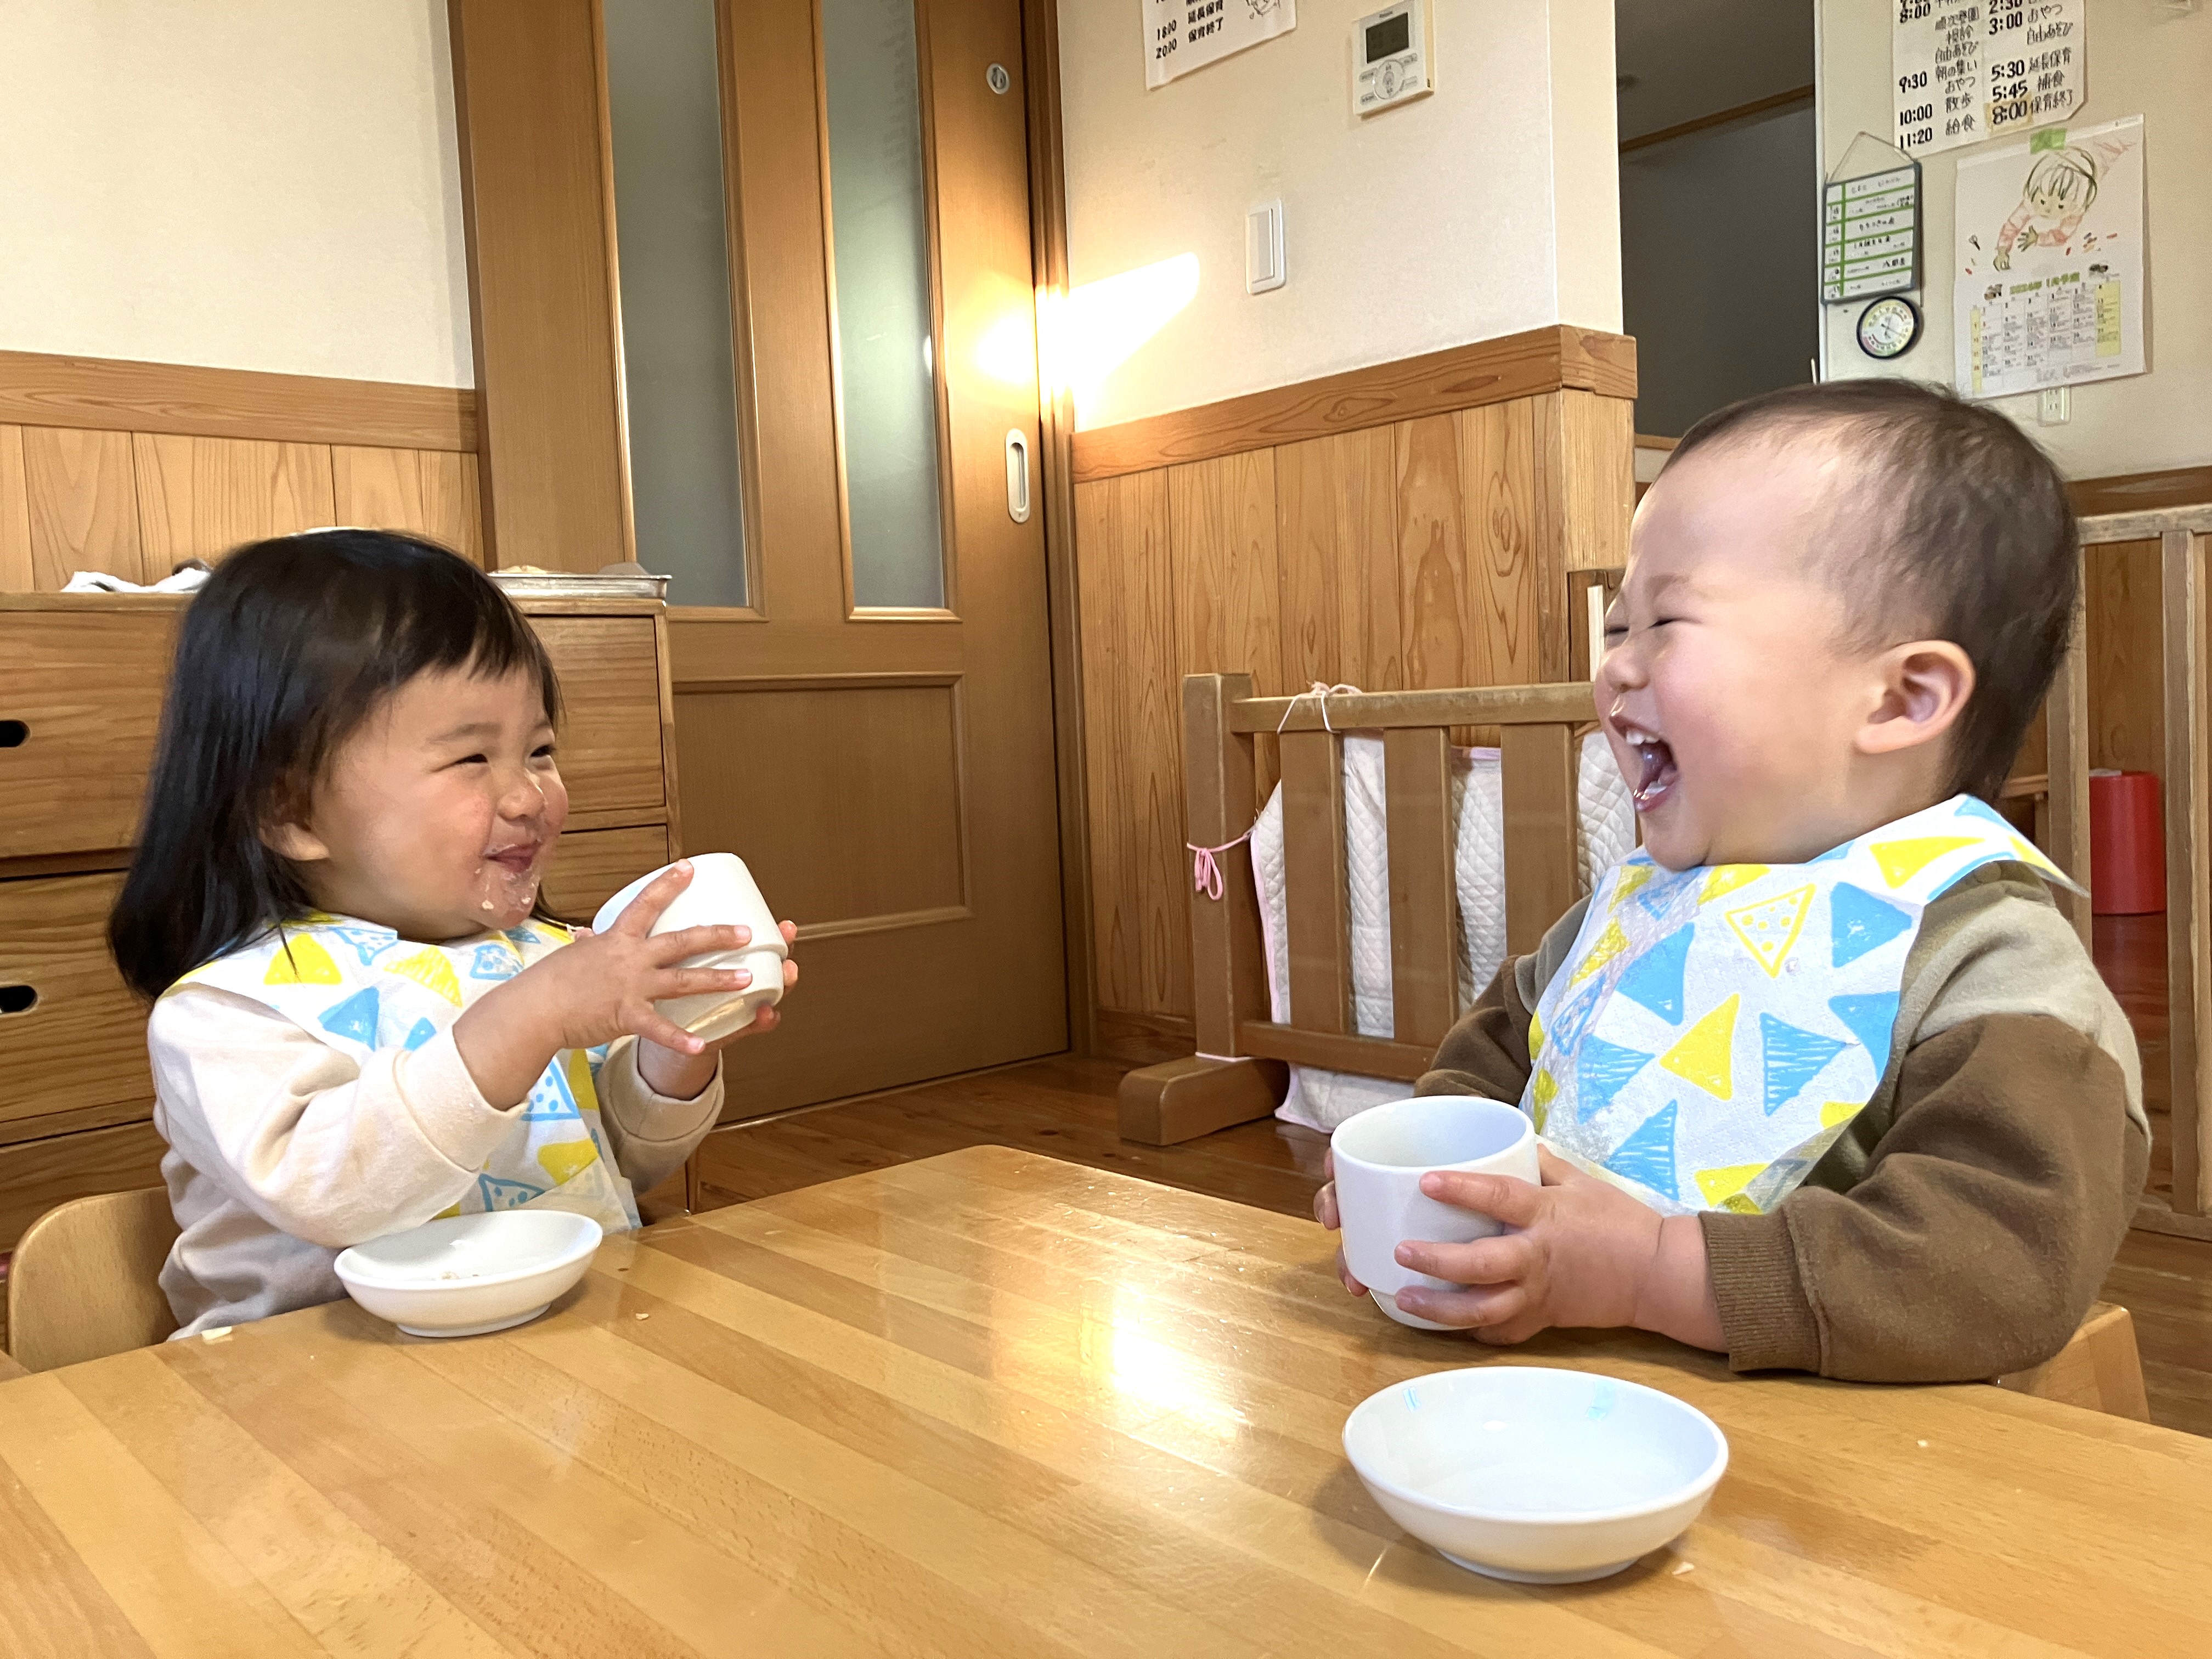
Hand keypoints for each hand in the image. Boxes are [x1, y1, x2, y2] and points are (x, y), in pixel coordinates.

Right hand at [455, 861, 772, 1106]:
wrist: (533, 1009)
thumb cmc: (549, 982)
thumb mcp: (573, 955)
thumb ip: (587, 944)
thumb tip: (586, 933)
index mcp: (616, 939)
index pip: (646, 903)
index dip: (668, 884)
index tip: (689, 867)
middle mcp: (629, 959)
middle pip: (681, 941)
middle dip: (716, 935)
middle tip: (747, 931)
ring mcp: (631, 987)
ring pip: (683, 980)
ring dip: (718, 979)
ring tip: (747, 979)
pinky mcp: (626, 1016)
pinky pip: (660, 1029)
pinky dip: (681, 1038)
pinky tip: (703, 1043)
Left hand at [1315, 1145, 1724, 1350]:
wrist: (1657, 1275)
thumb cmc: (1621, 1223)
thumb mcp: (1583, 1182)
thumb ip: (1543, 1163)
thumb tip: (1513, 1142)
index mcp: (1546, 1215)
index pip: (1498, 1198)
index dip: (1462, 1188)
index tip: (1427, 1180)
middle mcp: (1537, 1258)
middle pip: (1480, 1264)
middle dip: (1436, 1261)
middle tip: (1401, 1250)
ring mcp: (1538, 1294)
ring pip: (1483, 1309)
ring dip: (1440, 1308)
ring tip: (1406, 1297)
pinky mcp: (1543, 1321)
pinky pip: (1502, 1332)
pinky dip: (1472, 1330)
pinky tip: (1446, 1323)